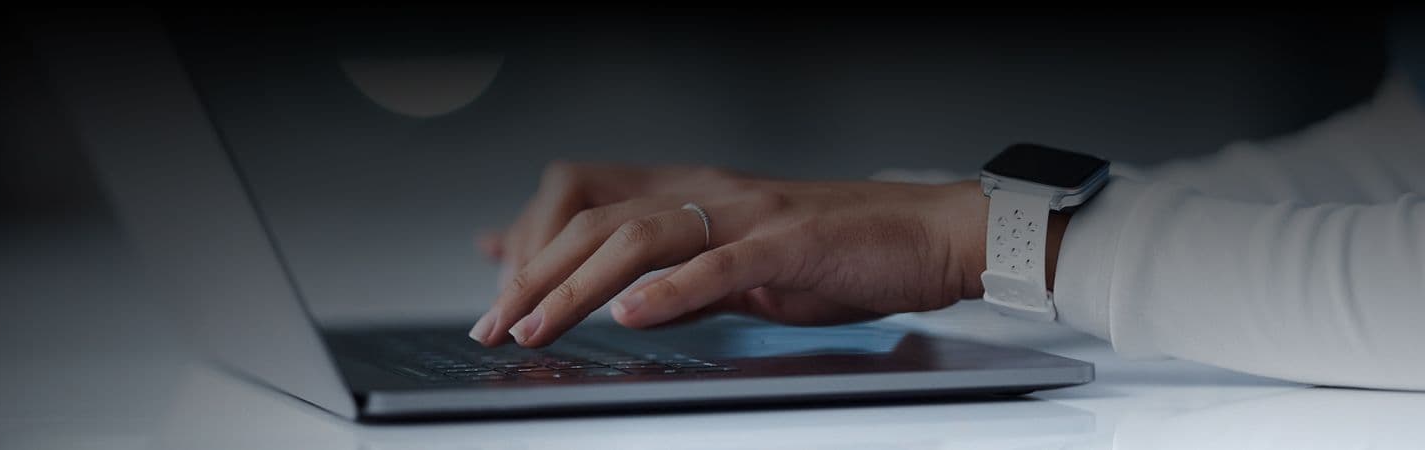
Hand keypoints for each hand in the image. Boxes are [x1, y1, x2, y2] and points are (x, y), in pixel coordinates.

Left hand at [469, 162, 990, 347]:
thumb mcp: (739, 268)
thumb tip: (609, 299)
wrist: (929, 236)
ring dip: (576, 285)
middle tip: (495, 325)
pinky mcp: (789, 245)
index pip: (582, 198)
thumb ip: (671, 276)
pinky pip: (718, 263)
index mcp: (691, 192)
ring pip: (638, 235)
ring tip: (537, 325)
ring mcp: (747, 215)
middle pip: (593, 218)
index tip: (495, 285)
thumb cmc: (839, 255)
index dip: (530, 238)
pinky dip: (671, 289)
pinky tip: (634, 317)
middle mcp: (708, 192)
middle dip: (532, 273)